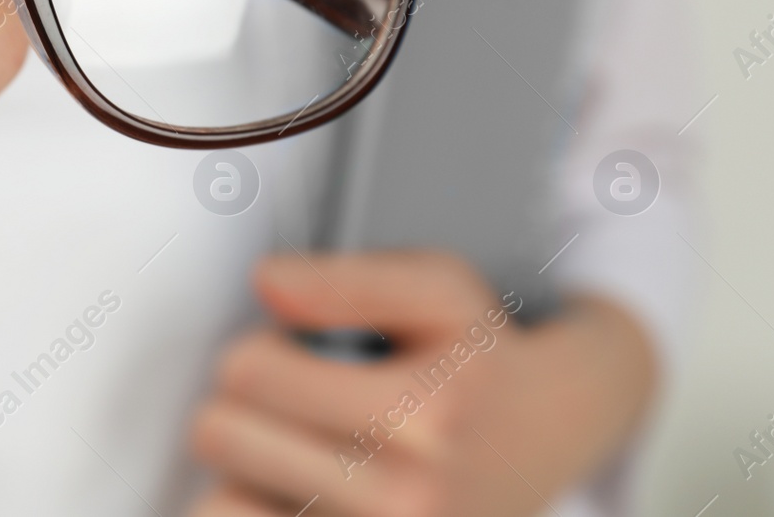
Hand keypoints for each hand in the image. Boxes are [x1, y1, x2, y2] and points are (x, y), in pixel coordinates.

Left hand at [188, 252, 656, 516]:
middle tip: (295, 404)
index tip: (294, 354)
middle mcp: (408, 500)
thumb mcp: (440, 289)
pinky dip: (256, 508)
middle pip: (219, 436)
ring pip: (218, 505)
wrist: (554, 434)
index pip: (248, 373)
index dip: (258, 350)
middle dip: (243, 408)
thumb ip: (351, 279)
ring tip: (297, 455)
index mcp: (423, 416)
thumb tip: (268, 281)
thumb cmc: (486, 356)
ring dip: (242, 475)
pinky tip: (296, 494)